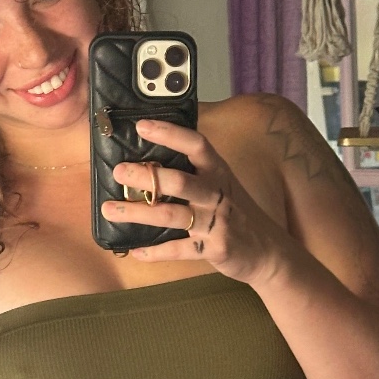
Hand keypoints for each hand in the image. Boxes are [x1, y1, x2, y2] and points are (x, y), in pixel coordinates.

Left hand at [104, 119, 287, 283]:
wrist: (269, 251)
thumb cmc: (237, 213)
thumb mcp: (223, 184)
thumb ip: (195, 170)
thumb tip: (154, 153)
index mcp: (219, 172)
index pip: (196, 145)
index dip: (170, 133)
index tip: (142, 126)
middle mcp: (217, 194)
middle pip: (179, 182)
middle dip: (146, 177)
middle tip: (119, 172)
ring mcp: (216, 223)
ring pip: (171, 216)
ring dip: (138, 213)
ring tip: (109, 210)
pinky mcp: (213, 249)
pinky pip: (178, 250)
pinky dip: (154, 252)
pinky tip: (135, 250)